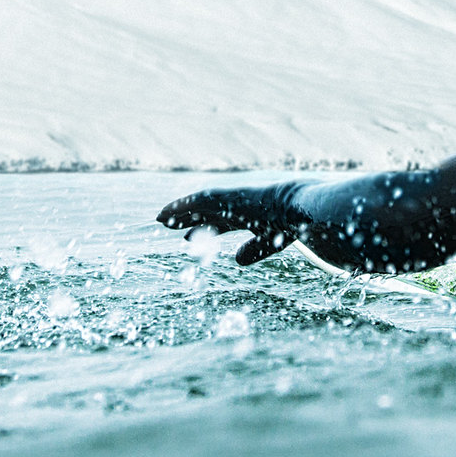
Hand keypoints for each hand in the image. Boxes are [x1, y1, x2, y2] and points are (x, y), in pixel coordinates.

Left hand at [156, 185, 301, 265]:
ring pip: (198, 204)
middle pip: (206, 212)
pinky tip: (167, 211)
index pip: (220, 222)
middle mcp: (236, 205)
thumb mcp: (269, 242)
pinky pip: (197, 200)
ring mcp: (230, 199)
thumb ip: (254, 250)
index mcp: (248, 216)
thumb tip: (236, 261)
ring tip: (160, 217)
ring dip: (179, 210)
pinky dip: (181, 205)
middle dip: (187, 219)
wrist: (295, 207)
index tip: (186, 238)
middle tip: (168, 226)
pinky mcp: (225, 195)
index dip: (204, 229)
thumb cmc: (288, 225)